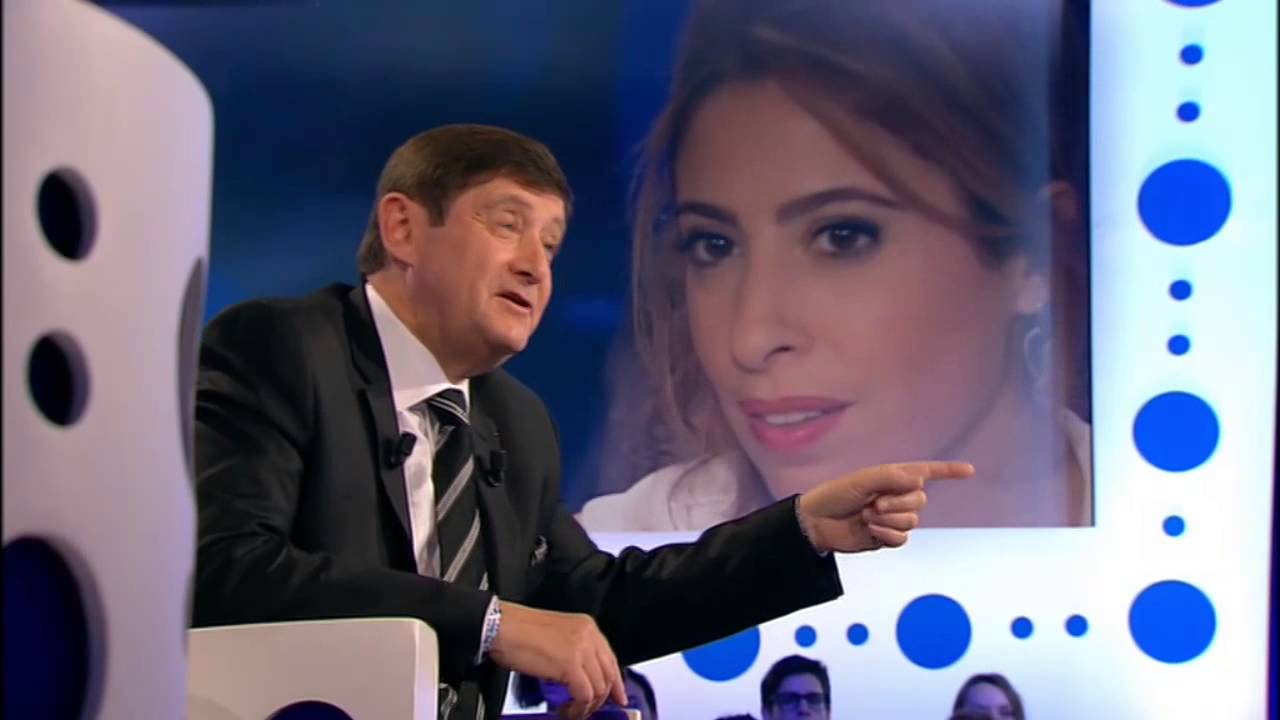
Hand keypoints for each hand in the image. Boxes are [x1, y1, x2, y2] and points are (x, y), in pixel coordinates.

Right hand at [488, 601, 626, 719]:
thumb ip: (574, 653)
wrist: (501, 626)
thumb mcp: (556, 637)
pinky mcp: (570, 664)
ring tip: (573, 712)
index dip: (616, 683)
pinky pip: (584, 694)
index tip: (618, 698)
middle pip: (608, 675)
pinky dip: (578, 708)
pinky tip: (567, 710)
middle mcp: (588, 635)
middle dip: (602, 699)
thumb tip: (581, 679)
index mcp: (586, 627)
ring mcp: (581, 648)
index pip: (610, 659)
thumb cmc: (519, 632)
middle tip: (590, 711)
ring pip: (598, 688)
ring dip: (587, 706)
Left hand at [796, 461, 973, 552]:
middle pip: (920, 500)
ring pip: (912, 520)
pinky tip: (870, 531)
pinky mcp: (886, 537)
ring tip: (867, 516)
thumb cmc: (835, 495)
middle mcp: (897, 497)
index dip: (948, 472)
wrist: (818, 522)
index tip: (970, 471)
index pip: (927, 472)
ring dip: (889, 519)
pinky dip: (886, 534)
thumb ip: (890, 477)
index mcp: (893, 478)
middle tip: (874, 503)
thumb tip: (919, 480)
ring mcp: (893, 519)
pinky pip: (901, 539)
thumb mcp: (862, 480)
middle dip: (899, 502)